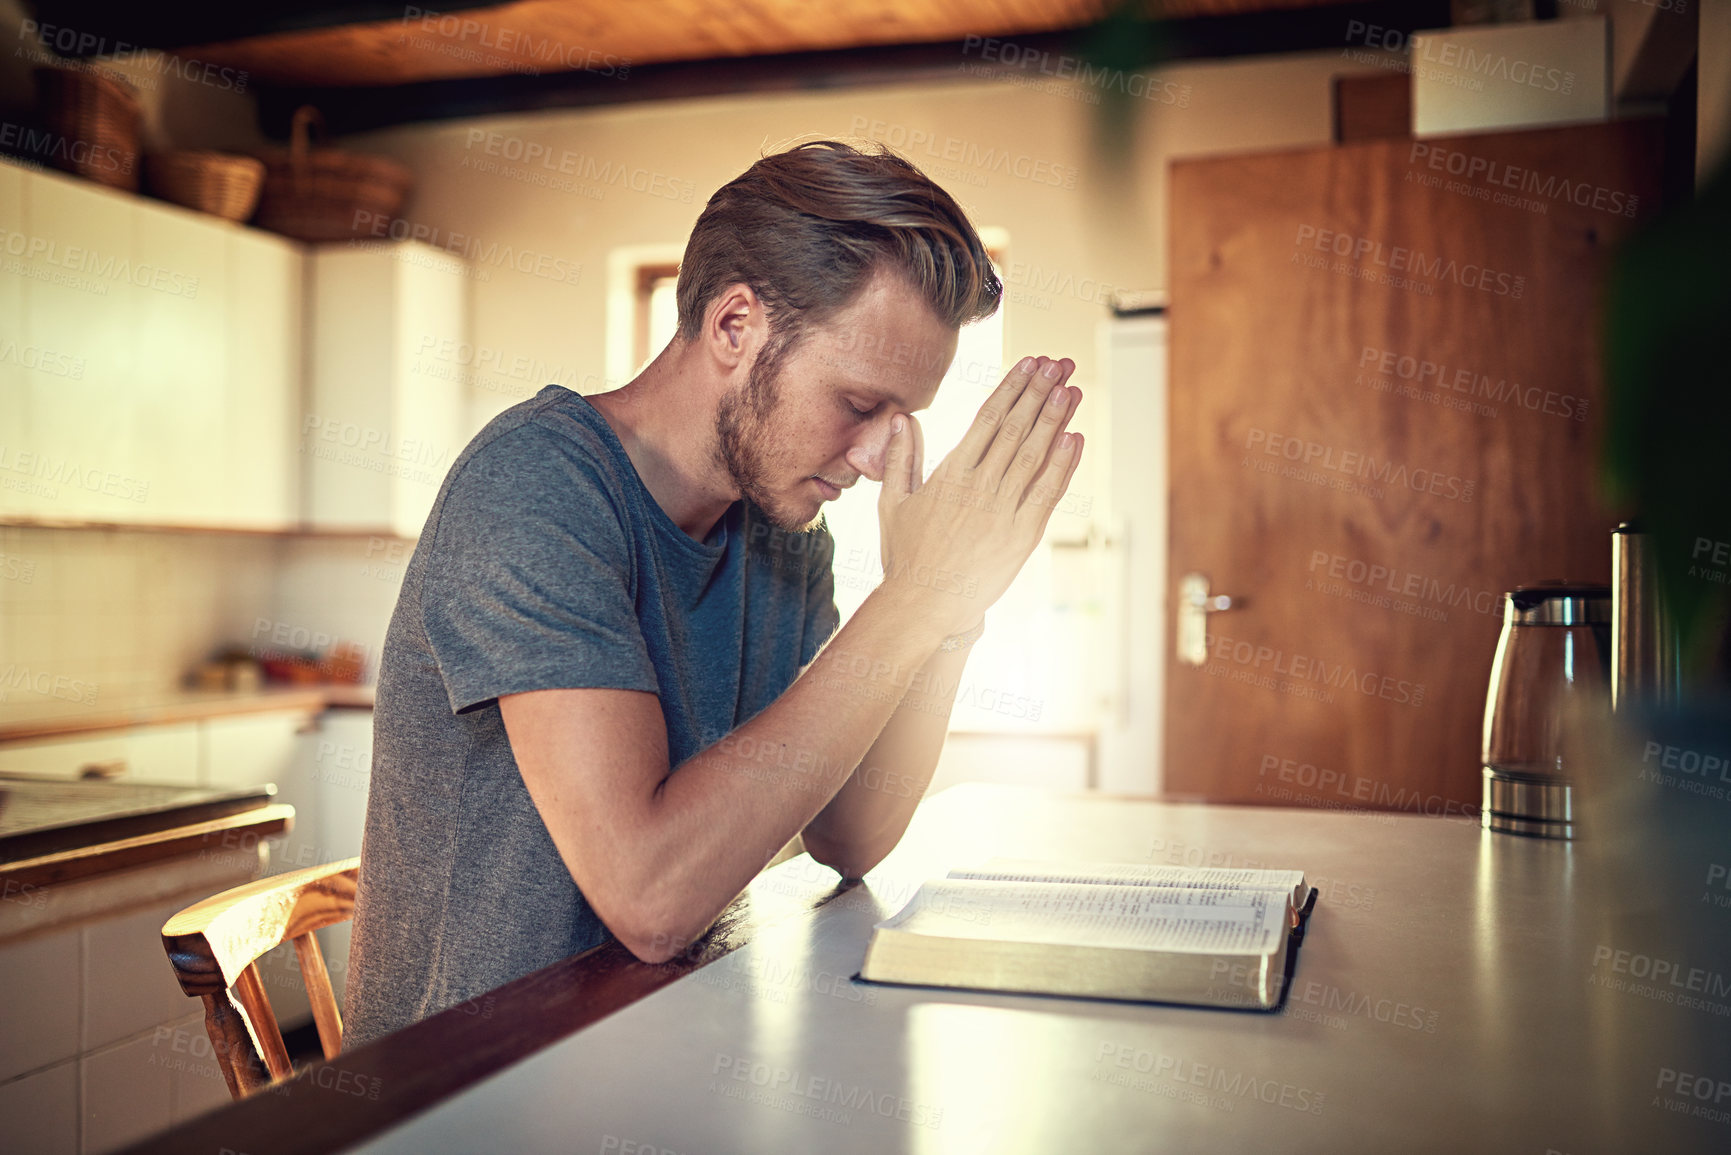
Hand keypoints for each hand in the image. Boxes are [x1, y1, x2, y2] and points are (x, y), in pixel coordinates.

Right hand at [874, 355, 1082, 637]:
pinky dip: (1063, 466)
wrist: (925, 606)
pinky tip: (1075, 438)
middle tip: (1059, 364)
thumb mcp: (893, 502)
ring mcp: (1002, 511)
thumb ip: (901, 457)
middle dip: (1040, 392)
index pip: (987, 418)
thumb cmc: (906, 555)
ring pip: (1034, 455)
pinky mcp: (1021, 537)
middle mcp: (979, 487)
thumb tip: (902, 417)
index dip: (1012, 387)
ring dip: (1056, 419)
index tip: (1029, 363)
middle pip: (1016, 428)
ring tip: (1072, 390)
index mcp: (951, 473)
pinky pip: (1047, 494)